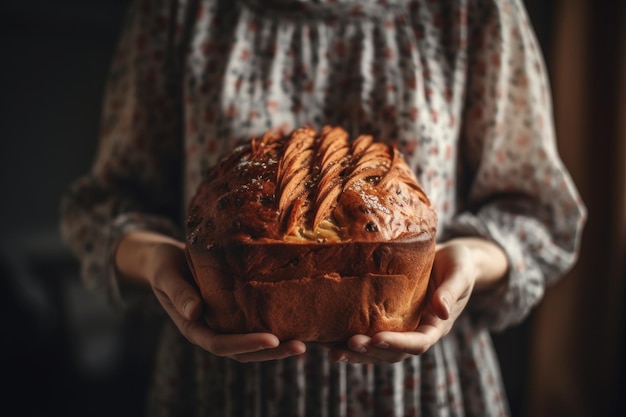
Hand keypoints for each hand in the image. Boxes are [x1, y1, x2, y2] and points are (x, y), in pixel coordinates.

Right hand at [115, 231, 306, 361]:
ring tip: (306, 341)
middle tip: (301, 346)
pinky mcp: (234, 311)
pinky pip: (255, 323)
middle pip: (242, 351)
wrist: (165, 257)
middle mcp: (212, 329)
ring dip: (278, 345)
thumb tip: (194, 313)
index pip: (221, 344)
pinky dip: (274, 327)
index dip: (246, 344)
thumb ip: (178, 293)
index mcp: (194, 327)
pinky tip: (295, 320)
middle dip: (271, 352)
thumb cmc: (164, 264)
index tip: (272, 340)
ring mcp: (224, 323)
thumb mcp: (166, 275)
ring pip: (252, 343)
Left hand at [327, 238, 506, 363]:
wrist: (450, 257)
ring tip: (333, 352)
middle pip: (393, 352)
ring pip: (377, 349)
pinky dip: (348, 338)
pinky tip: (328, 339)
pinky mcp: (387, 316)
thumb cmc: (459, 263)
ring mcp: (400, 326)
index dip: (397, 343)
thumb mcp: (460, 272)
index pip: (418, 343)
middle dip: (370, 352)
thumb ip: (451, 291)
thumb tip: (441, 312)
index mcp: (436, 326)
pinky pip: (368, 332)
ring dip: (356, 353)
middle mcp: (416, 331)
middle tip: (348, 345)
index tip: (377, 339)